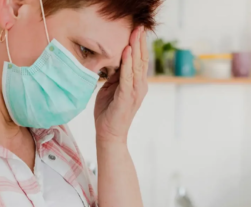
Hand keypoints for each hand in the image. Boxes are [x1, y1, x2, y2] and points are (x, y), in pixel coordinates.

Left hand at [94, 26, 148, 143]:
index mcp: (137, 84)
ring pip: (137, 66)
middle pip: (142, 60)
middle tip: (139, 26)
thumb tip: (113, 61)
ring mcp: (135, 92)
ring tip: (134, 33)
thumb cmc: (108, 113)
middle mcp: (140, 86)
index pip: (140, 60)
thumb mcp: (111, 89)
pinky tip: (127, 51)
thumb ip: (115, 76)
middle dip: (140, 42)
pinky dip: (127, 63)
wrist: (109, 135)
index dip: (139, 45)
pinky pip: (128, 77)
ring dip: (135, 48)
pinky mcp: (127, 97)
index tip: (136, 30)